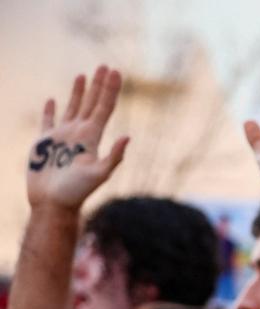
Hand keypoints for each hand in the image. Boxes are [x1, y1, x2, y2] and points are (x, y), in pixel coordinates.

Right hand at [26, 66, 128, 209]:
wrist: (53, 204)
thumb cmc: (75, 192)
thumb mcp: (98, 174)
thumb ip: (114, 156)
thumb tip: (128, 137)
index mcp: (92, 137)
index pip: (104, 107)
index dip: (110, 89)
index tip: (116, 71)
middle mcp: (80, 134)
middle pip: (92, 103)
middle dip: (99, 85)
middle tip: (105, 66)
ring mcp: (62, 137)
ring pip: (72, 108)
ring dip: (78, 92)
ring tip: (83, 75)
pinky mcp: (44, 143)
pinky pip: (47, 121)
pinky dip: (50, 110)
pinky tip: (52, 99)